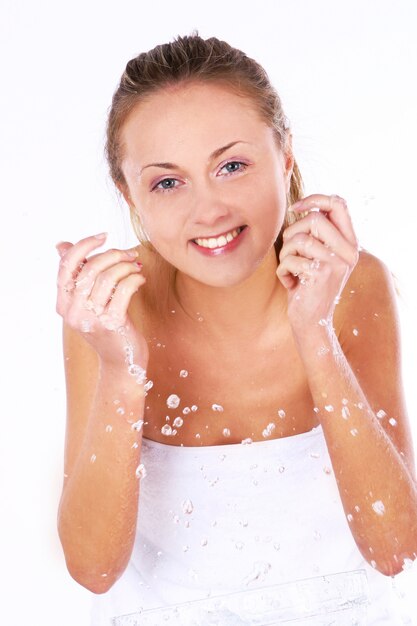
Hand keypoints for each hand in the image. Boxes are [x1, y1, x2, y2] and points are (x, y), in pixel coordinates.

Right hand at [55, 233, 147, 372]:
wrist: (122, 362)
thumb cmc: (107, 326)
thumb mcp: (88, 301)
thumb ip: (77, 275)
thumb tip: (61, 245)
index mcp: (63, 304)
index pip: (66, 265)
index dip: (84, 245)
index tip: (104, 236)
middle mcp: (72, 312)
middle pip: (90, 268)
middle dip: (114, 254)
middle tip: (130, 254)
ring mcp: (91, 319)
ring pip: (108, 277)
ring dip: (127, 266)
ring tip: (136, 267)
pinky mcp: (111, 324)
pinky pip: (124, 289)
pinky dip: (135, 279)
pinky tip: (141, 280)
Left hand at [276, 194, 358, 332]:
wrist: (311, 321)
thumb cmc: (308, 285)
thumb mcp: (318, 256)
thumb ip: (318, 234)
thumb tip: (304, 207)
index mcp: (350, 243)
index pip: (339, 203)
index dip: (314, 199)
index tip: (295, 208)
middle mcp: (348, 252)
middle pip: (314, 219)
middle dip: (292, 232)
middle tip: (290, 251)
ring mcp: (336, 264)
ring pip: (299, 239)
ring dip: (285, 254)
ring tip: (290, 268)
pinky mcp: (321, 275)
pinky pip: (290, 260)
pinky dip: (282, 271)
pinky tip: (290, 283)